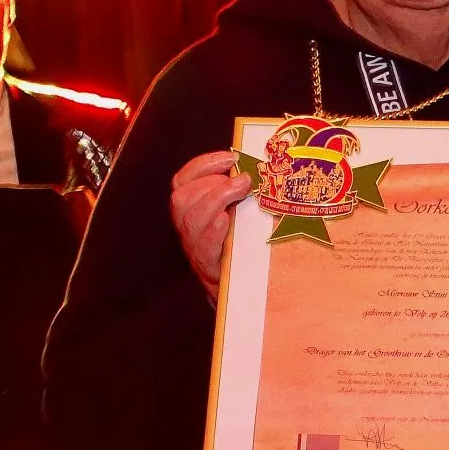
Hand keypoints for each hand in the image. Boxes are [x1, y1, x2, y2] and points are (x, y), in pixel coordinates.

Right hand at [170, 150, 251, 302]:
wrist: (246, 293)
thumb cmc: (247, 246)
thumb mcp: (242, 215)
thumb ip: (243, 193)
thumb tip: (266, 165)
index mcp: (193, 211)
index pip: (183, 181)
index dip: (203, 164)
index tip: (230, 156)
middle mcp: (189, 229)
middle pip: (182, 198)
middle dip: (213, 182)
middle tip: (243, 179)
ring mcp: (196, 250)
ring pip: (190, 220)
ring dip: (215, 199)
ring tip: (240, 190)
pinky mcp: (209, 270)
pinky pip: (204, 249)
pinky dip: (213, 231)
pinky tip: (226, 220)